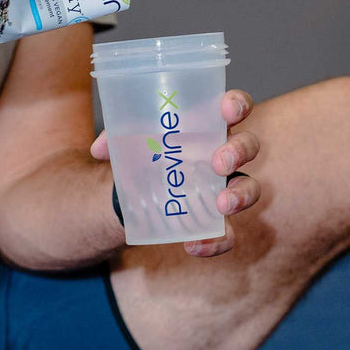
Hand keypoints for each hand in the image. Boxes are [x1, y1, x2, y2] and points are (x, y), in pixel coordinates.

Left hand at [90, 89, 260, 256]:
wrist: (136, 191)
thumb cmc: (143, 153)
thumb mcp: (127, 141)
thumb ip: (114, 138)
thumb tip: (99, 149)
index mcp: (207, 124)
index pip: (234, 106)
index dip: (237, 104)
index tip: (227, 111)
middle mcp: (223, 152)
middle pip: (248, 145)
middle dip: (238, 151)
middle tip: (218, 163)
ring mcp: (225, 186)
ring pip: (249, 187)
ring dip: (241, 195)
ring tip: (222, 204)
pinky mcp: (216, 219)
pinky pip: (227, 232)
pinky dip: (215, 242)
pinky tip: (193, 246)